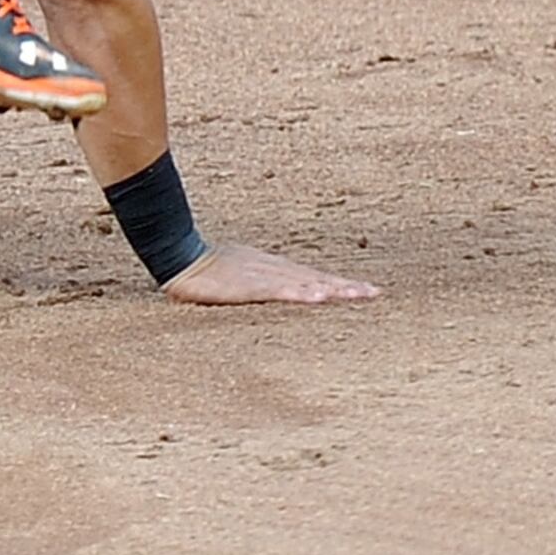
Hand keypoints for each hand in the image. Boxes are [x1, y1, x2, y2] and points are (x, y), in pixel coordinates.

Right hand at [163, 240, 380, 305]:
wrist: (180, 256)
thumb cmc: (206, 269)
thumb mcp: (238, 278)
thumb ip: (258, 285)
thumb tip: (274, 292)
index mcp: (273, 269)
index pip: (313, 277)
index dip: (338, 284)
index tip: (364, 290)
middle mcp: (275, 269)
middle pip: (317, 278)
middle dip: (346, 287)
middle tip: (375, 294)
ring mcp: (263, 276)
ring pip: (305, 283)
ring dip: (332, 289)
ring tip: (358, 296)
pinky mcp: (249, 285)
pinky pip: (280, 291)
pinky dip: (301, 295)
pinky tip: (319, 299)